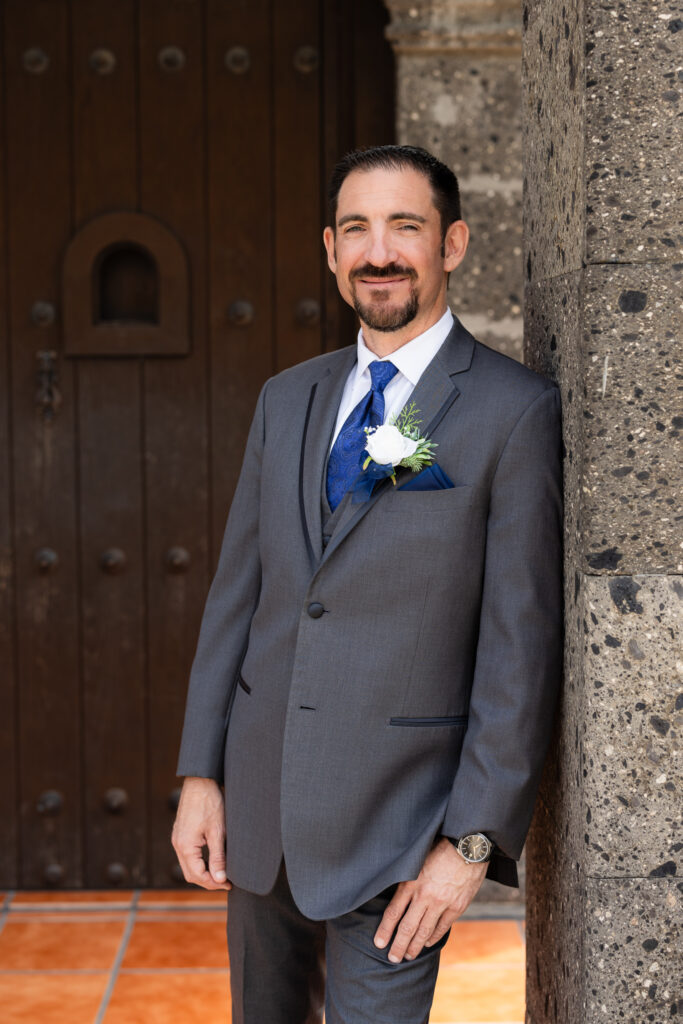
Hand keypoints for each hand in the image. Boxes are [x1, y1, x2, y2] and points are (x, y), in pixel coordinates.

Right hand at [171, 777, 231, 890]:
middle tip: (225, 881)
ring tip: (221, 873)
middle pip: (191, 874)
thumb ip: (218, 857)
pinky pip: (187, 855)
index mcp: (185, 846)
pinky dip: (198, 862)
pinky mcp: (180, 833)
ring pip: (188, 865)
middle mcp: (177, 845)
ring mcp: (177, 839)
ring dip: (203, 872)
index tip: (229, 884)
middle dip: (208, 881)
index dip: (214, 883)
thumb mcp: (218, 832)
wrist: (199, 781)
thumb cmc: (210, 804)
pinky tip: (211, 860)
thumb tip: (220, 879)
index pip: (198, 876)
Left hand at [373, 838, 486, 962]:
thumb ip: (407, 878)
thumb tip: (396, 896)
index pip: (393, 912)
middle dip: (398, 945)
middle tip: (392, 958)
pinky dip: (433, 937)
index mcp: (411, 882)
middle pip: (407, 927)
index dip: (385, 930)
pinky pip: (442, 927)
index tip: (379, 943)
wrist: (468, 846)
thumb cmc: (440, 849)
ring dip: (415, 946)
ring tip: (408, 956)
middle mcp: (424, 895)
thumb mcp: (416, 860)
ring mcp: (441, 903)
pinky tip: (427, 942)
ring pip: (424, 931)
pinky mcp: (456, 907)